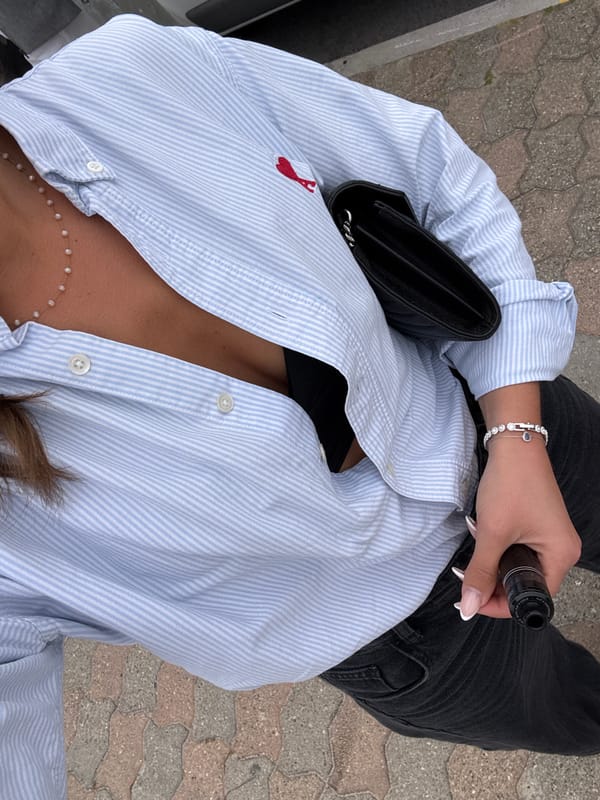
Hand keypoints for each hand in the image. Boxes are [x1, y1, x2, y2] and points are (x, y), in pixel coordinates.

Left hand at [458, 437, 580, 619]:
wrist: (513, 444)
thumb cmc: (510, 485)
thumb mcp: (492, 533)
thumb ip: (480, 572)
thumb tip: (470, 607)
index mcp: (561, 557)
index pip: (532, 598)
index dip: (500, 604)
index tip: (472, 599)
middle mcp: (561, 550)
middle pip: (524, 583)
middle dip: (492, 578)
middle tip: (466, 570)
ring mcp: (550, 537)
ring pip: (516, 565)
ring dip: (491, 558)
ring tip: (477, 536)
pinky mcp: (537, 526)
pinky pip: (516, 548)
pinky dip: (497, 543)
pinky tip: (482, 527)